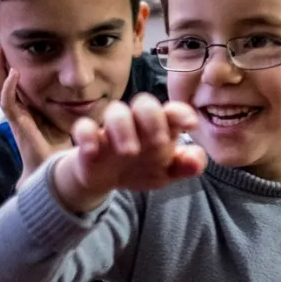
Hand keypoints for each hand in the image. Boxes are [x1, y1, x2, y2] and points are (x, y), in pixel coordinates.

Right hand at [0, 47, 71, 186]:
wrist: (58, 169)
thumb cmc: (63, 142)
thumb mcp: (65, 109)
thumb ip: (68, 93)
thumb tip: (83, 74)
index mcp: (25, 97)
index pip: (9, 67)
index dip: (3, 48)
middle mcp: (17, 102)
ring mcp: (15, 113)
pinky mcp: (18, 124)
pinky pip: (9, 102)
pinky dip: (10, 86)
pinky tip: (14, 72)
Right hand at [52, 94, 207, 213]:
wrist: (106, 179)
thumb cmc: (142, 167)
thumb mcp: (166, 172)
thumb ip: (185, 166)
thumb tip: (197, 162)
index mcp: (160, 127)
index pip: (173, 111)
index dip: (182, 113)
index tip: (191, 125)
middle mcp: (137, 122)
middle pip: (145, 103)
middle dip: (152, 118)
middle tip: (158, 143)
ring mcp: (112, 128)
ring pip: (116, 111)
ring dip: (123, 128)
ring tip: (130, 152)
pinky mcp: (88, 138)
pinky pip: (83, 128)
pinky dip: (87, 136)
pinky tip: (94, 152)